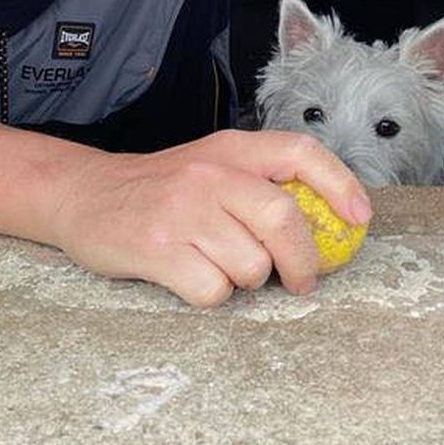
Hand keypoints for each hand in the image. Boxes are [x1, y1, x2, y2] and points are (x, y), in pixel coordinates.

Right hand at [51, 129, 371, 306]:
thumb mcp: (212, 166)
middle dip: (303, 260)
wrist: (83, 194)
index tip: (360, 219)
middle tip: (302, 281)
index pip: (300, 153)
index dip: (340, 184)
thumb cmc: (163, 189)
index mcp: (231, 149)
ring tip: (222, 267)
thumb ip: (261, 184)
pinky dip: (212, 295)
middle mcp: (210, 173)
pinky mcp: (157, 249)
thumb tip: (328, 225)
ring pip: (251, 264)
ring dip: (247, 280)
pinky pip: (212, 290)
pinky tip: (191, 277)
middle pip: (283, 219)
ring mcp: (182, 210)